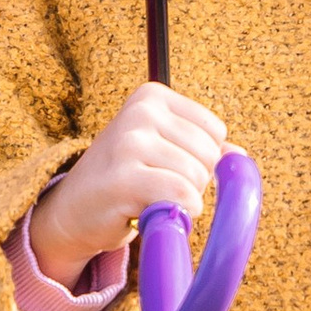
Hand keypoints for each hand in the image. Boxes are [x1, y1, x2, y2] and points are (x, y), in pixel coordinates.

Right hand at [28, 84, 228, 287]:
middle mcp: (140, 112)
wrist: (71, 211)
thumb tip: (239, 156)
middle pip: (210, 155)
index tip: (164, 167)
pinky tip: (150, 213)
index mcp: (152, 96)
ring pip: (197, 178)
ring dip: (181, 200)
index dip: (200, 159)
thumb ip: (202, 149)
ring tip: (147, 198)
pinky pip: (181, 196)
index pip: (215, 132)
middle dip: (192, 181)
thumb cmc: (123, 180)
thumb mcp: (162, 151)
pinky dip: (178, 214)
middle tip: (154, 187)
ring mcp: (129, 142)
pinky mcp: (123, 178)